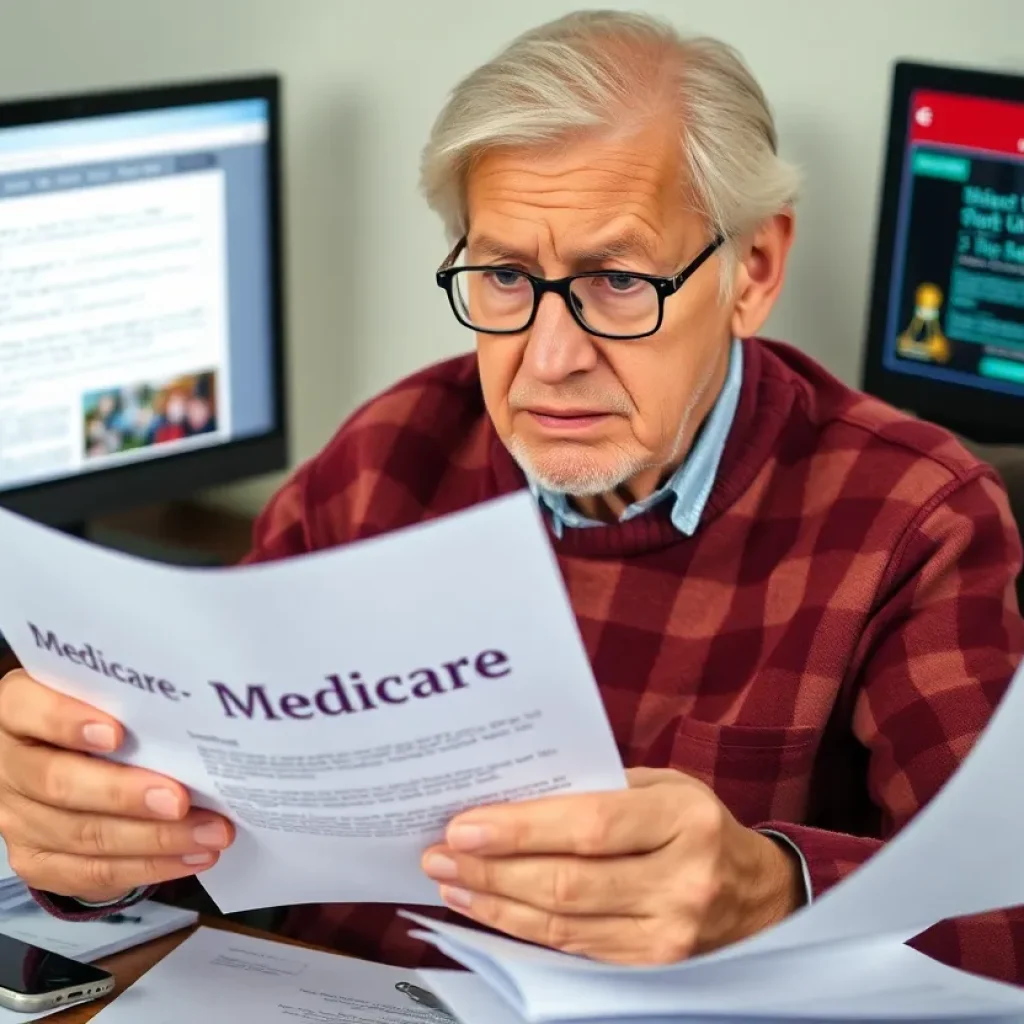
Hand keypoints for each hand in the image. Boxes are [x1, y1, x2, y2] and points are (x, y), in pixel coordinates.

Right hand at [0, 669, 233, 903]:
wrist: (69, 761)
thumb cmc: (100, 717)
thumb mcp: (102, 698)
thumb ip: (126, 699)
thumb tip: (191, 714)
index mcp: (16, 710)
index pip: (28, 709)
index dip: (66, 721)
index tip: (118, 734)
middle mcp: (8, 764)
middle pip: (58, 783)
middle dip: (125, 795)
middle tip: (180, 800)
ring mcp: (16, 817)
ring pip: (81, 835)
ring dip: (154, 838)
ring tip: (208, 833)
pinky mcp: (35, 860)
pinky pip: (91, 873)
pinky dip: (148, 866)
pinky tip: (189, 856)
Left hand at [422, 768, 802, 964]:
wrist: (758, 895)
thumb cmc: (696, 824)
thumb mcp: (662, 786)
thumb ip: (598, 789)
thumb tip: (513, 796)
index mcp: (683, 819)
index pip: (590, 826)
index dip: (521, 830)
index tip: (464, 826)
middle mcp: (680, 882)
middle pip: (567, 883)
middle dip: (492, 870)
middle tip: (441, 854)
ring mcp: (668, 935)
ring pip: (562, 924)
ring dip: (495, 903)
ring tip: (451, 881)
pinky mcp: (650, 968)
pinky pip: (572, 948)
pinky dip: (522, 929)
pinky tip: (489, 908)